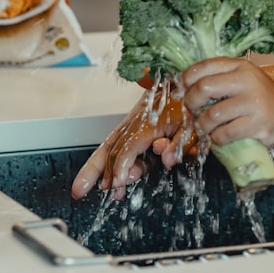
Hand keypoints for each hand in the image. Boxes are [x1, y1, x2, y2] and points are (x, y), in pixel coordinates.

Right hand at [70, 88, 185, 199]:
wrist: (183, 82)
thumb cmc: (189, 105)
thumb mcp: (192, 125)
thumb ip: (179, 144)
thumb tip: (166, 159)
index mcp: (148, 124)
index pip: (128, 149)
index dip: (121, 168)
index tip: (117, 184)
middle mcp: (134, 124)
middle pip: (109, 148)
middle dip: (94, 171)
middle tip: (81, 190)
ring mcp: (130, 124)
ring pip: (106, 146)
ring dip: (93, 167)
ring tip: (82, 187)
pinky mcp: (131, 125)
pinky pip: (113, 143)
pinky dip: (102, 159)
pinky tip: (101, 175)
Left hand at [182, 57, 273, 150]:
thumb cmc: (259, 98)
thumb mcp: (243, 79)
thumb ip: (219, 79)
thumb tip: (184, 89)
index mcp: (240, 66)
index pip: (204, 66)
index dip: (187, 78)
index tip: (184, 90)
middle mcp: (247, 81)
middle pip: (203, 88)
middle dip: (191, 102)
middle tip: (192, 111)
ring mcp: (253, 103)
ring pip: (212, 115)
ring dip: (203, 125)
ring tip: (206, 127)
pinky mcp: (257, 125)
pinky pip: (224, 134)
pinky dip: (216, 139)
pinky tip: (219, 137)